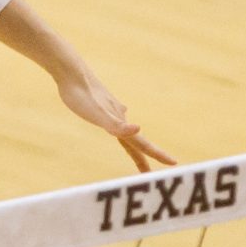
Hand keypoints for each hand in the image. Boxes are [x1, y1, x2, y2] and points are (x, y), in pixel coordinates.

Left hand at [54, 66, 174, 171]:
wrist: (70, 72)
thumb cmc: (81, 95)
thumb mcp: (97, 114)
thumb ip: (116, 125)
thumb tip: (138, 129)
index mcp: (120, 123)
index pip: (142, 144)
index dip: (158, 155)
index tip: (174, 164)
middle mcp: (119, 116)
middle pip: (135, 141)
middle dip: (143, 158)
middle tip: (149, 174)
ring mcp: (111, 110)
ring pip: (126, 130)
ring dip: (133, 143)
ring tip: (138, 150)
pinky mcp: (100, 103)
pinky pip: (115, 118)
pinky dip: (121, 124)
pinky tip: (122, 116)